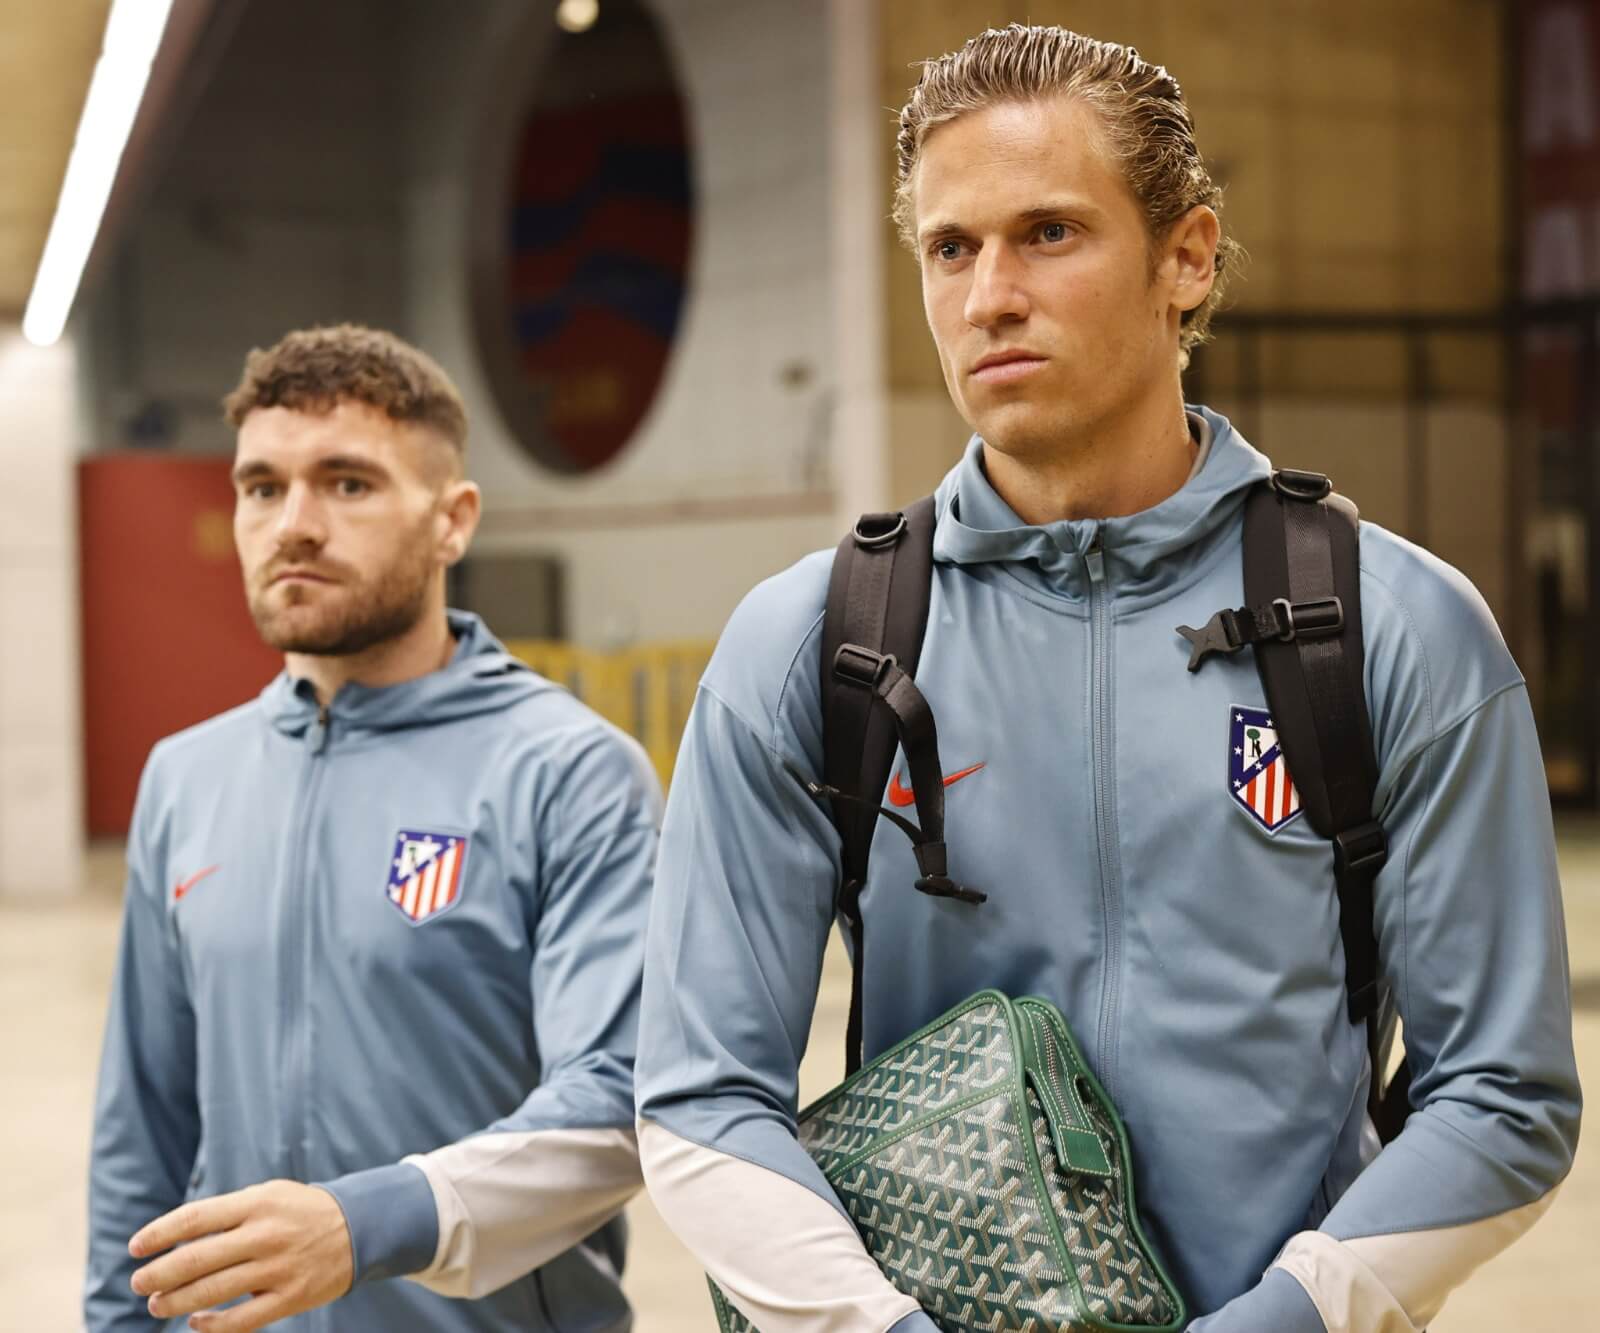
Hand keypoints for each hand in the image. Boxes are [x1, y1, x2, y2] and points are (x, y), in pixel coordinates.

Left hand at [128, 1180, 353, 1330]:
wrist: (360, 1228)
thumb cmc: (299, 1212)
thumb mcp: (268, 1196)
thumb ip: (226, 1214)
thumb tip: (173, 1239)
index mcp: (257, 1204)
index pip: (195, 1218)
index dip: (159, 1234)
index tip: (135, 1248)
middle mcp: (265, 1234)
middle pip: (196, 1260)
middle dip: (158, 1275)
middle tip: (139, 1283)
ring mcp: (278, 1268)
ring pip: (211, 1293)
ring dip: (175, 1302)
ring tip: (157, 1304)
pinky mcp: (290, 1298)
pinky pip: (240, 1321)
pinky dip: (211, 1326)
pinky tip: (196, 1323)